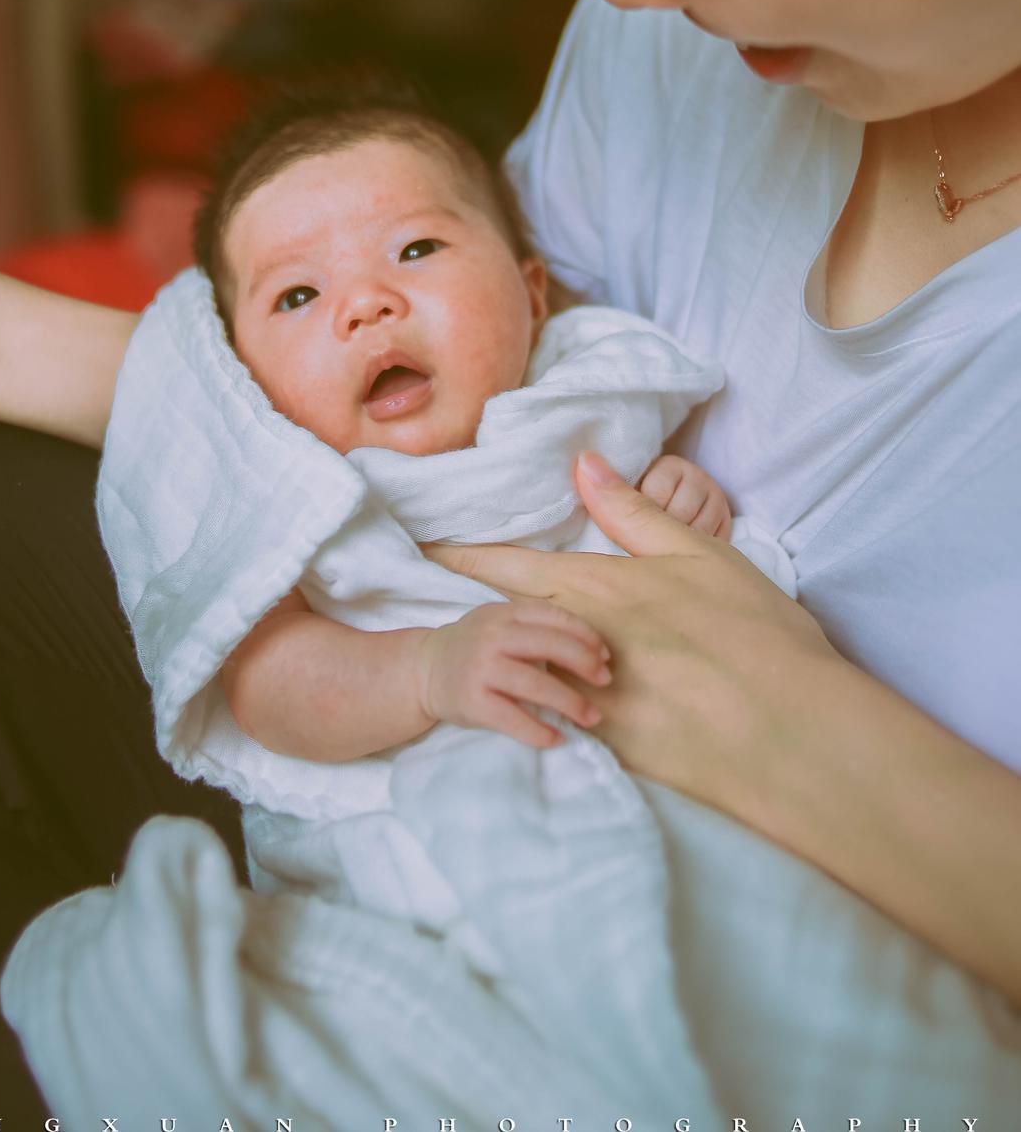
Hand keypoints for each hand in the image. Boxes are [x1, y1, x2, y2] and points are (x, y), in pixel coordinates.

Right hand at [415, 599, 612, 749]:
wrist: (423, 671)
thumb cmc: (474, 647)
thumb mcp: (500, 623)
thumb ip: (536, 629)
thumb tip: (592, 652)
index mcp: (503, 613)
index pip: (553, 616)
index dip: (584, 635)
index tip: (604, 655)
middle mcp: (492, 636)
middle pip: (549, 645)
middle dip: (584, 663)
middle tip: (605, 681)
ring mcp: (481, 669)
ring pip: (535, 684)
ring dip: (570, 702)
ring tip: (592, 717)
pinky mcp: (472, 702)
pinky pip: (513, 718)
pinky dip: (539, 731)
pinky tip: (557, 737)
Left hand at [424, 451, 838, 821]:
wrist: (796, 735)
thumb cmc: (756, 633)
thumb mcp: (700, 554)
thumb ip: (634, 512)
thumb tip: (582, 464)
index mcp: (600, 589)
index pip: (510, 568)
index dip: (462, 558)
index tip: (421, 550)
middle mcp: (580, 645)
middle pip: (511, 625)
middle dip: (480, 614)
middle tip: (448, 604)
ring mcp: (591, 704)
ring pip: (532, 675)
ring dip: (514, 664)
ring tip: (494, 659)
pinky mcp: (612, 753)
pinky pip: (565, 723)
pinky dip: (552, 709)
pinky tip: (550, 712)